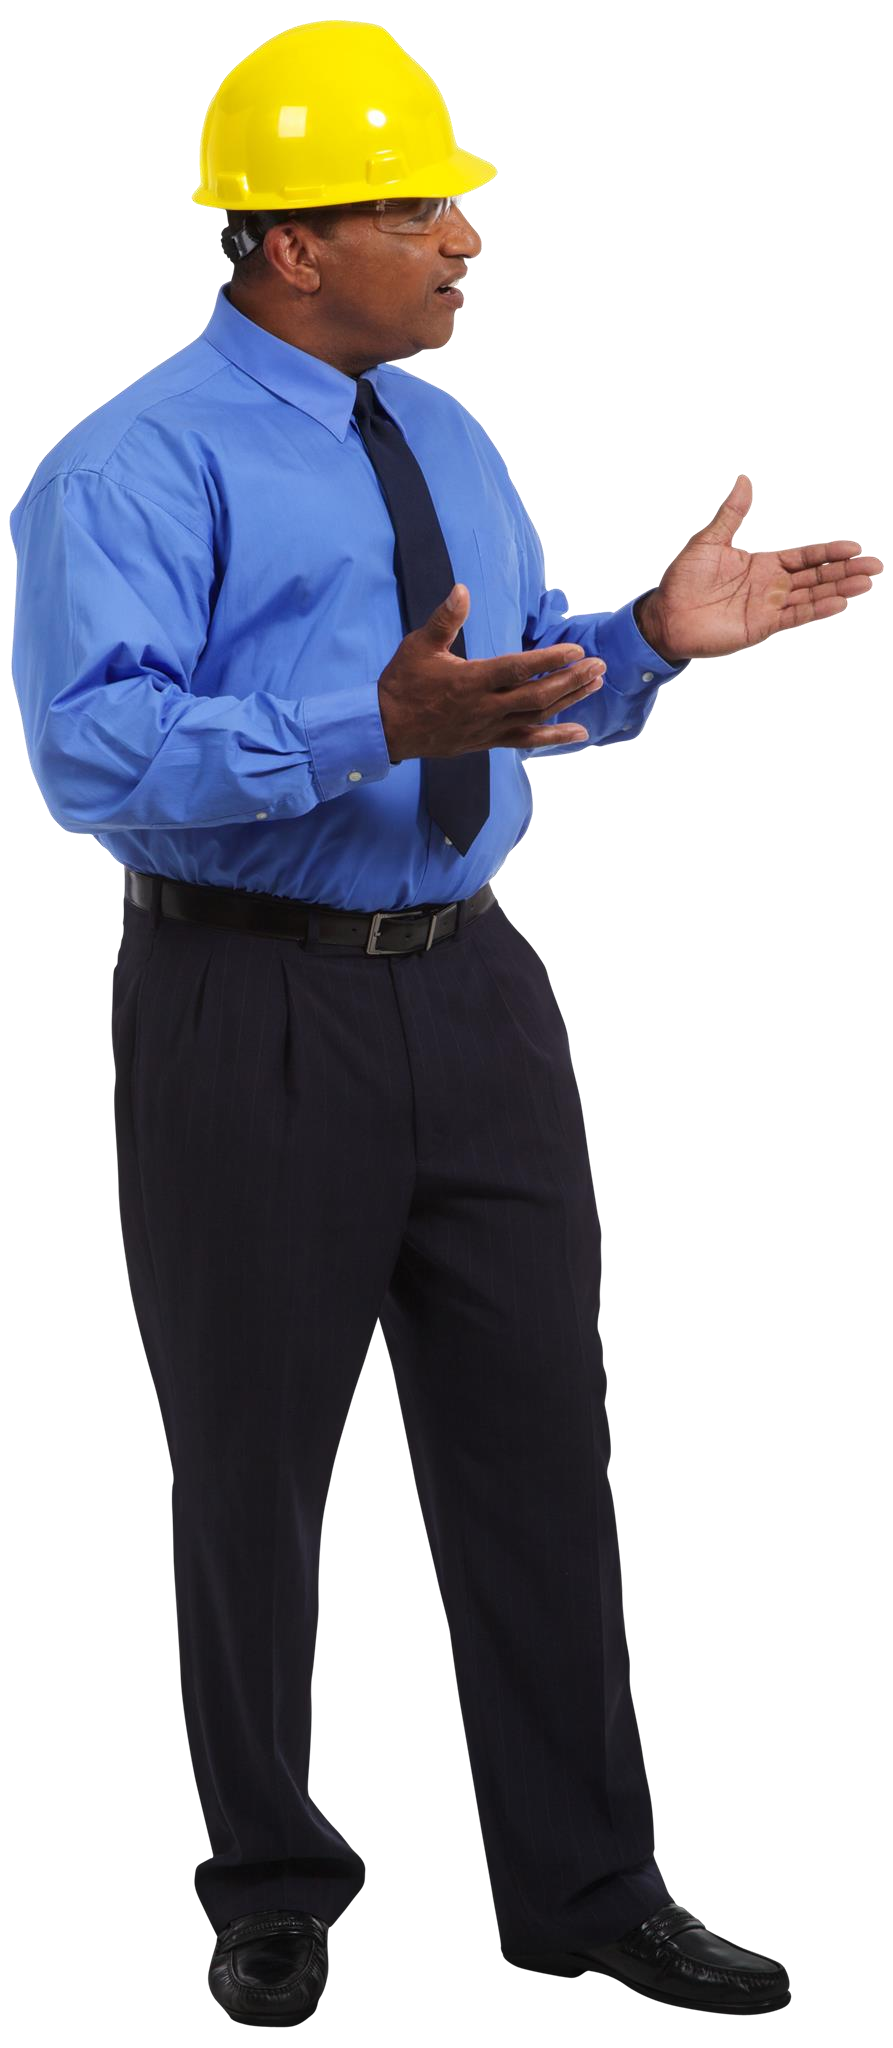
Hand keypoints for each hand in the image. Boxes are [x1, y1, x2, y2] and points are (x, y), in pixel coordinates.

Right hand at [377, 583, 604, 762]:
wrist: (388, 728)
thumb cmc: (403, 683)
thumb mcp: (419, 645)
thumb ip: (445, 619)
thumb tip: (461, 589)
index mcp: (470, 680)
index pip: (517, 669)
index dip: (549, 660)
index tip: (576, 650)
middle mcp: (485, 707)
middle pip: (537, 695)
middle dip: (571, 680)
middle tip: (599, 665)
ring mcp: (488, 727)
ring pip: (537, 717)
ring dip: (569, 701)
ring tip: (595, 684)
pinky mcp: (488, 741)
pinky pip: (526, 741)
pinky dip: (554, 737)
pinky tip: (579, 733)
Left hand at [646, 475, 883, 661]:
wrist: (664, 615)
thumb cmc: (683, 579)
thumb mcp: (708, 540)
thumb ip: (732, 514)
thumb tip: (745, 479)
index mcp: (763, 564)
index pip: (805, 557)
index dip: (829, 551)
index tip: (856, 546)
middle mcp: (770, 586)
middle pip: (816, 576)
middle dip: (846, 570)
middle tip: (877, 566)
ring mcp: (767, 607)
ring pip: (811, 596)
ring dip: (839, 589)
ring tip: (866, 583)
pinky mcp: (760, 627)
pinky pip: (793, 617)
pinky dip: (816, 610)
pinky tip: (838, 604)